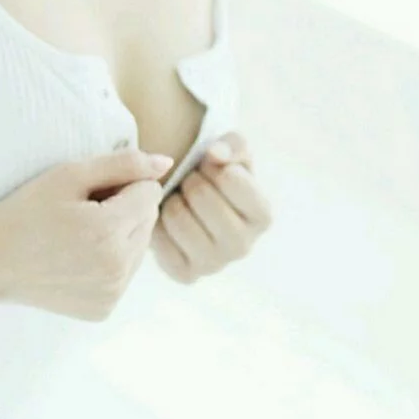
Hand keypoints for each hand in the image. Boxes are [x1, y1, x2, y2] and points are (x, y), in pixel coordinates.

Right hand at [0, 147, 173, 320]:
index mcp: (108, 232)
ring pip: (140, 248)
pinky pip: (125, 274)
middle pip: (149, 221)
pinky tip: (78, 259)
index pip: (150, 193)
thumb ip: (123, 163)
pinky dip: (109, 263)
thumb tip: (167, 163)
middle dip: (124, 210)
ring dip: (120, 236)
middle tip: (81, 213)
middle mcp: (117, 269)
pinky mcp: (104, 309)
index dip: (120, 185)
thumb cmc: (25, 213)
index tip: (87, 194)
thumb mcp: (67, 175)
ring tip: (79, 236)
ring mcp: (112, 294)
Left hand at [150, 130, 272, 284]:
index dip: (211, 166)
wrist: (189, 206)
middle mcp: (243, 246)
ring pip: (176, 217)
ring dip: (170, 199)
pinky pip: (157, 238)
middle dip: (189, 181)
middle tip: (189, 184)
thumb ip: (232, 144)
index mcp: (262, 215)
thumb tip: (216, 155)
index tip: (208, 169)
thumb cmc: (216, 176)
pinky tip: (166, 220)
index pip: (230, 177)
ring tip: (178, 200)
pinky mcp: (185, 274)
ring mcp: (214, 264)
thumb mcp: (231, 152)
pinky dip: (155, 221)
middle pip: (200, 196)